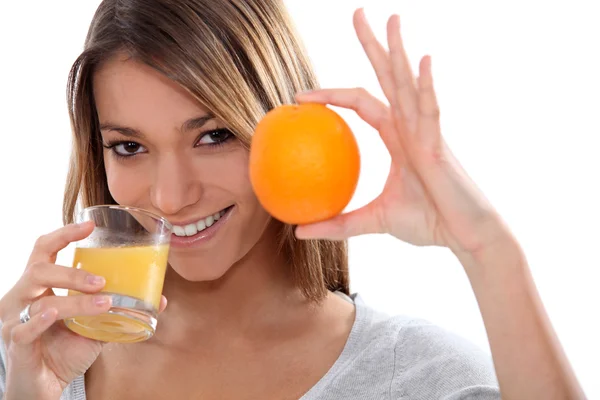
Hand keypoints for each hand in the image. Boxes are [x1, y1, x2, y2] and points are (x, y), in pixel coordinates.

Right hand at [0, 222, 166, 398]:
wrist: (44, 386)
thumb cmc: (64, 350)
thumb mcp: (95, 326)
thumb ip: (120, 311)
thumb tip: (161, 299)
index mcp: (39, 287)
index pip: (44, 250)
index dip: (64, 234)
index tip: (90, 225)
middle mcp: (23, 298)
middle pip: (39, 271)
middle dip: (72, 273)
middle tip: (103, 281)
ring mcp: (14, 320)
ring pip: (39, 302)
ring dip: (74, 301)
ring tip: (103, 302)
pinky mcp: (15, 345)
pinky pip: (22, 329)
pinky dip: (39, 322)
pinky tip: (54, 314)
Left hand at [295, 9, 513, 256]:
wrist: (465, 236)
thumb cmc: (429, 223)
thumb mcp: (373, 222)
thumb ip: (338, 224)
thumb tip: (298, 231)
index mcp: (397, 137)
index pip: (360, 104)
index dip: (332, 95)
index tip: (301, 96)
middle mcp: (411, 126)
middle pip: (386, 76)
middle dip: (374, 44)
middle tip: (357, 12)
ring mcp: (427, 130)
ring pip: (407, 84)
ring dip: (398, 51)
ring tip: (389, 18)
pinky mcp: (440, 144)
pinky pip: (431, 110)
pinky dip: (426, 86)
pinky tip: (422, 61)